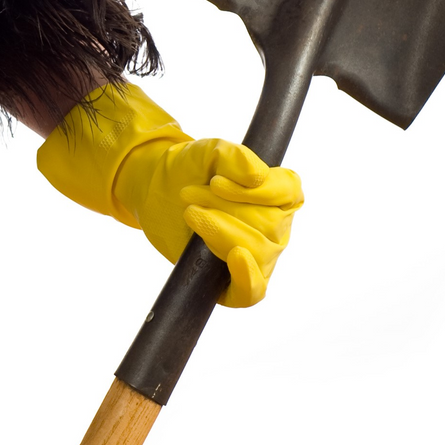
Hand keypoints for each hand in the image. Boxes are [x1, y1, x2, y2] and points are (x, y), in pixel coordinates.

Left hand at [115, 135, 302, 308]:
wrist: (157, 191)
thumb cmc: (190, 171)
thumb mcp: (208, 152)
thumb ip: (234, 156)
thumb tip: (257, 176)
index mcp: (280, 194)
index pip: (287, 193)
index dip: (254, 191)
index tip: (217, 182)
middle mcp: (277, 227)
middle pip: (268, 223)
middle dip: (222, 207)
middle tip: (189, 194)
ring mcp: (259, 256)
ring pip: (258, 252)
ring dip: (219, 231)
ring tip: (191, 213)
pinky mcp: (234, 280)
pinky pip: (253, 292)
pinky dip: (247, 279)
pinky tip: (234, 257)